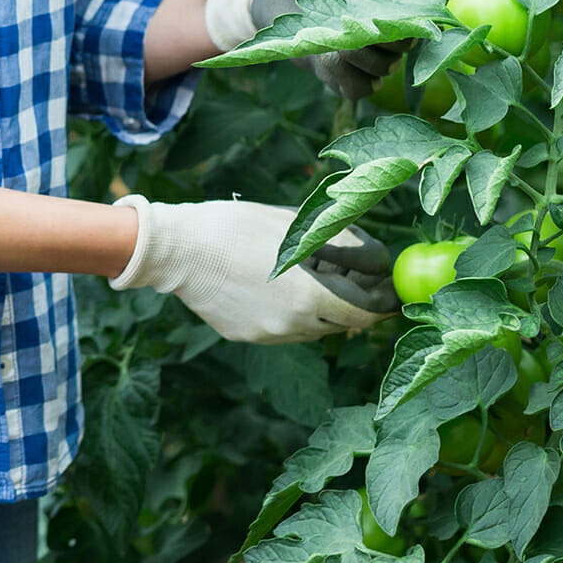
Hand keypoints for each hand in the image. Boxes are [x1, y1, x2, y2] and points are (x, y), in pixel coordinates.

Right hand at [108, 196, 396, 344]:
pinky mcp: (247, 337)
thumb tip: (373, 257)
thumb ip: (337, 244)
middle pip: (342, 323)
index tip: (386, 289)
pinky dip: (290, 311)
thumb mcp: (293, 226)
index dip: (380, 301)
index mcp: (308, 296)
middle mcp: (292, 324)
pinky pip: (282, 328)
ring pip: (313, 328)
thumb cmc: (235, 227)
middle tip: (351, 277)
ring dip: (321, 307)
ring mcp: (267, 335)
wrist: (176, 250)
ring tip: (306, 275)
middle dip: (352, 302)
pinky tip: (272, 285)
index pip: (365, 313)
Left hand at [204, 0, 396, 101]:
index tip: (394, 16)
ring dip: (357, 57)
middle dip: (384, 41)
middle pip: (407, 47)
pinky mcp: (346, 75)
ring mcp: (370, 53)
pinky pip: (358, 89)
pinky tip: (322, 55)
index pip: (424, 14)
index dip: (415, 19)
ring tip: (328, 37)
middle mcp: (390, 26)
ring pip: (383, 70)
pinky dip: (341, 75)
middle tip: (355, 27)